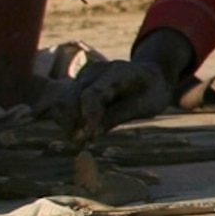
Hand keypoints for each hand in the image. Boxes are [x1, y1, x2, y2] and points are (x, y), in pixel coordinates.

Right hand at [62, 30, 192, 138]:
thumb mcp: (146, 105)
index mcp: (118, 72)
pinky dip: (67, 121)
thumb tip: (91, 135)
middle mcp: (96, 71)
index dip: (87, 116)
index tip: (87, 137)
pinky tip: (78, 134)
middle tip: (80, 144)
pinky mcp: (77, 86)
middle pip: (72, 97)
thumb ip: (119, 115)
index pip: (93, 93)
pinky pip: (63, 105)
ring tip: (80, 141)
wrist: (150, 78)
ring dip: (67, 124)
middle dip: (73, 123)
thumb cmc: (151, 92)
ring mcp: (84, 76)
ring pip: (63, 102)